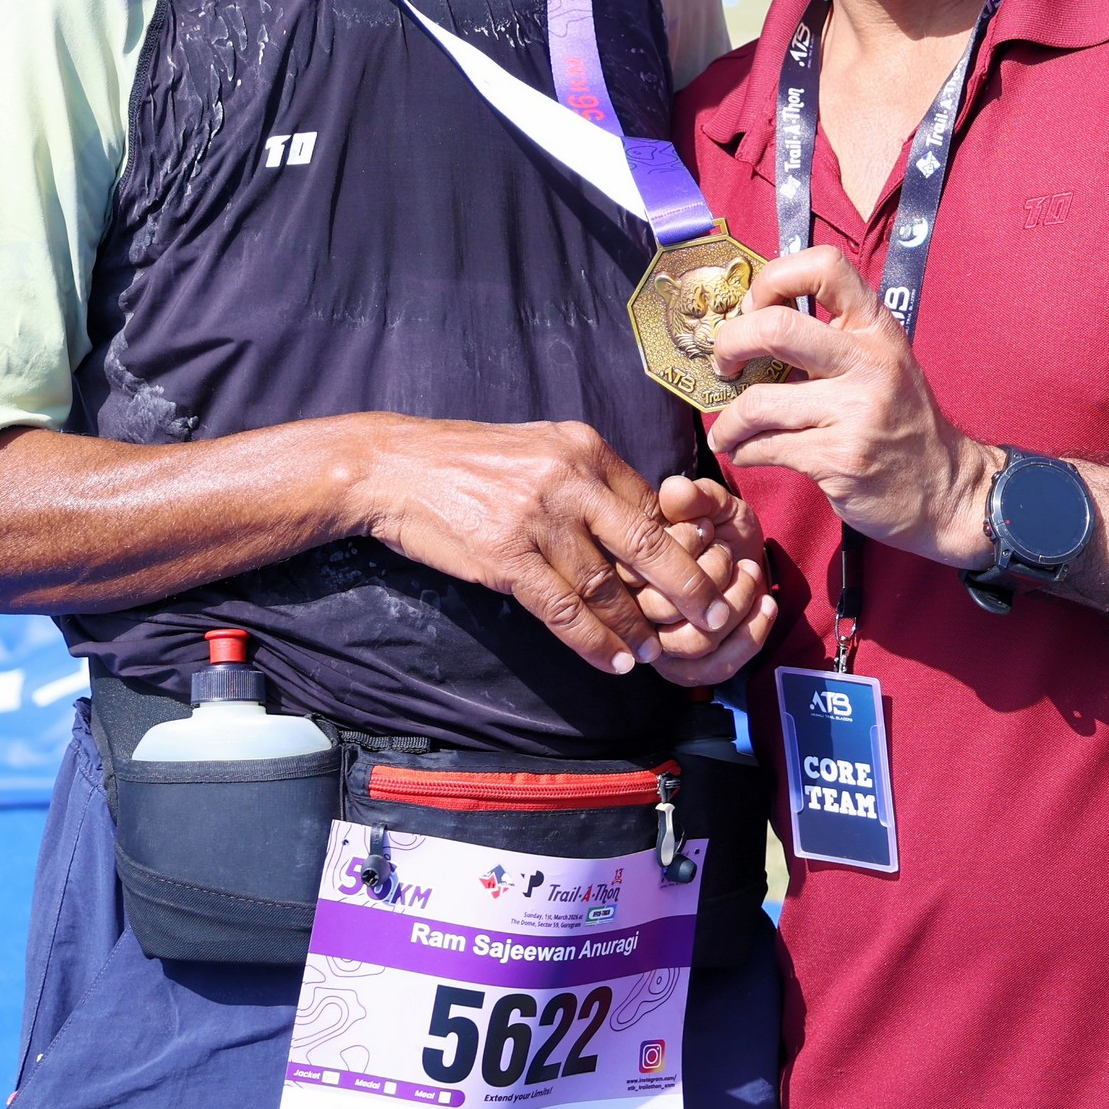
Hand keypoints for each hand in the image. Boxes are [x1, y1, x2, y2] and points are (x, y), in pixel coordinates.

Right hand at [353, 418, 735, 675]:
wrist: (394, 466)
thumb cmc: (467, 462)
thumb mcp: (538, 449)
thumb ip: (584, 479)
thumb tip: (636, 519)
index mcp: (583, 446)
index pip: (649, 503)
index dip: (679, 546)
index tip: (701, 577)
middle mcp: (568, 477)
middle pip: (646, 541)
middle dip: (687, 585)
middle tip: (715, 616)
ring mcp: (537, 517)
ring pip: (605, 584)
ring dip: (636, 626)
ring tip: (656, 652)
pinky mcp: (505, 555)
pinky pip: (563, 609)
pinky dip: (594, 641)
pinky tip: (614, 661)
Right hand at [633, 476, 777, 686]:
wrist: (741, 555)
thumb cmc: (720, 528)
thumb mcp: (713, 503)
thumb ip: (696, 496)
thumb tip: (675, 492)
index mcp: (624, 568)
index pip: (642, 569)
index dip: (684, 547)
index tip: (707, 528)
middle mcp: (632, 611)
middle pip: (664, 610)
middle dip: (712, 577)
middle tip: (730, 554)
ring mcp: (657, 645)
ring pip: (692, 642)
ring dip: (734, 605)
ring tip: (751, 574)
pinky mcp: (684, 669)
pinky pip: (714, 666)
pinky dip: (750, 635)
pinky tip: (767, 603)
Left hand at [703, 246, 1000, 572]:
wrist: (946, 488)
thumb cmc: (899, 419)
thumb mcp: (880, 361)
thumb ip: (829, 337)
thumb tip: (749, 320)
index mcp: (876, 327)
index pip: (824, 266)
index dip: (774, 278)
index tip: (754, 307)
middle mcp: (868, 362)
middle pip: (775, 327)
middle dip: (730, 344)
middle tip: (724, 364)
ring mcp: (855, 412)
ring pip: (759, 402)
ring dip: (728, 420)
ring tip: (726, 429)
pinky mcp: (839, 459)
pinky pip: (766, 448)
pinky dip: (743, 451)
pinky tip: (747, 452)